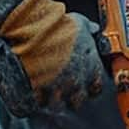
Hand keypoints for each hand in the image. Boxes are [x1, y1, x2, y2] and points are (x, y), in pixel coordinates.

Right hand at [0, 0, 107, 116]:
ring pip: (57, 106)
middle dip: (70, 97)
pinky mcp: (38, 93)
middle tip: (62, 88)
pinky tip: (32, 90)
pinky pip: (38, 103)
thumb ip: (88, 29)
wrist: (35, 31)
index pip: (96, 88)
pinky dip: (35, 99)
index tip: (83, 82)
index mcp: (91, 68)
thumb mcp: (79, 22)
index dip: (89, 86)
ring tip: (45, 92)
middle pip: (77, 101)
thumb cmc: (59, 26)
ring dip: (52, 100)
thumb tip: (92, 29)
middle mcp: (77, 83)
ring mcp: (57, 90)